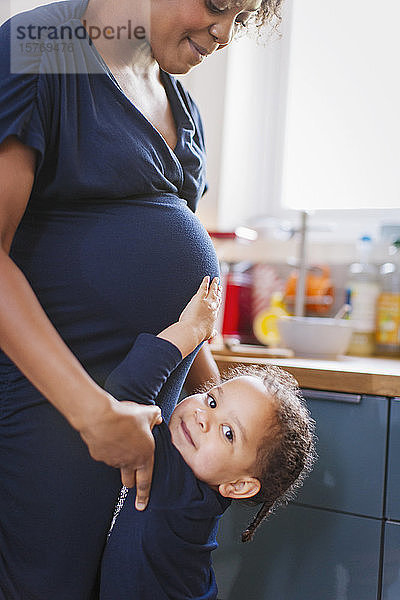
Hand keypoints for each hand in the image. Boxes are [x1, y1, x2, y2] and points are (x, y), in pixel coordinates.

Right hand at [79, 395, 161, 509]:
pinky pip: (104, 454)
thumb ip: (154, 416)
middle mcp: (128, 462)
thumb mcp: (146, 414)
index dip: (144, 495)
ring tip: (117, 438)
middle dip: (130, 481)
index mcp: (144, 455)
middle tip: (131, 480)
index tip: (142, 506)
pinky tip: (106, 435)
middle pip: (129, 480)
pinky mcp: (99, 455)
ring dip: (118, 458)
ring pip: (116, 464)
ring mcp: (112, 461)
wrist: (101, 417)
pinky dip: (106, 447)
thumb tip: (158, 417)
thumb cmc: (126, 417)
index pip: (145, 481)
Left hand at [178, 276, 221, 344]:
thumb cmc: (198, 334)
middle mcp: (212, 307)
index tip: (220, 296)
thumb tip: (214, 333)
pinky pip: (203, 288)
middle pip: (216, 297)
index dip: (219, 300)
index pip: (217, 305)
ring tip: (215, 279)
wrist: (192, 331)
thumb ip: (212, 333)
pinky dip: (205, 282)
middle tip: (219, 285)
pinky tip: (207, 277)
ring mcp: (206, 302)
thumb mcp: (208, 334)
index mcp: (214, 315)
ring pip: (212, 291)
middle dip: (218, 291)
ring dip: (214, 284)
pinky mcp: (199, 298)